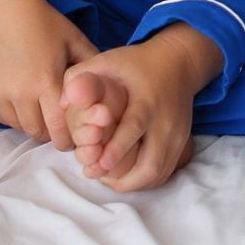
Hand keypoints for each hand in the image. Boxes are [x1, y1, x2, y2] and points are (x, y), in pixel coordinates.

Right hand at [0, 0, 96, 148]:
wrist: (3, 7)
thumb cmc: (44, 22)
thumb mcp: (74, 39)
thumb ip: (91, 63)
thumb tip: (106, 83)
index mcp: (47, 81)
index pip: (58, 127)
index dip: (67, 138)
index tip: (74, 139)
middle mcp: (20, 93)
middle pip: (36, 131)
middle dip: (49, 133)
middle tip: (58, 127)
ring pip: (17, 125)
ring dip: (30, 124)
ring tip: (41, 113)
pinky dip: (12, 115)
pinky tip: (23, 103)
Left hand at [63, 23, 222, 190]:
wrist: (178, 61)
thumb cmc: (136, 63)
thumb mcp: (107, 60)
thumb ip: (80, 77)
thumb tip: (62, 103)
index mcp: (146, 100)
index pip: (134, 129)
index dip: (116, 150)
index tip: (99, 165)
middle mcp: (165, 120)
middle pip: (151, 163)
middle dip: (124, 179)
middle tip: (98, 175)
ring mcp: (176, 133)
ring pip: (158, 173)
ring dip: (132, 184)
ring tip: (109, 178)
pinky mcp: (182, 142)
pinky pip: (165, 172)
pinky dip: (145, 181)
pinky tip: (127, 176)